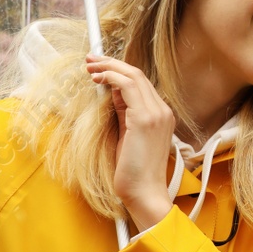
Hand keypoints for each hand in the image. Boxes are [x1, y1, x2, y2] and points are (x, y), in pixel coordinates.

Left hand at [85, 54, 173, 230]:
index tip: (99, 67)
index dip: (118, 71)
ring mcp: (156, 113)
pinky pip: (128, 87)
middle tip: (91, 59)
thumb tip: (112, 92)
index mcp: (161, 115)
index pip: (140, 83)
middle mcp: (162, 111)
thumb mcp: (128, 135)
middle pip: (137, 75)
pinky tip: (98, 79)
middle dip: (111, 63)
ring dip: (109, 67)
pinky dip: (112, 78)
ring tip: (90, 66)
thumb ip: (124, 113)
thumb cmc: (134, 171)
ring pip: (133, 76)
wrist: (144, 192)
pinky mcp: (145, 119)